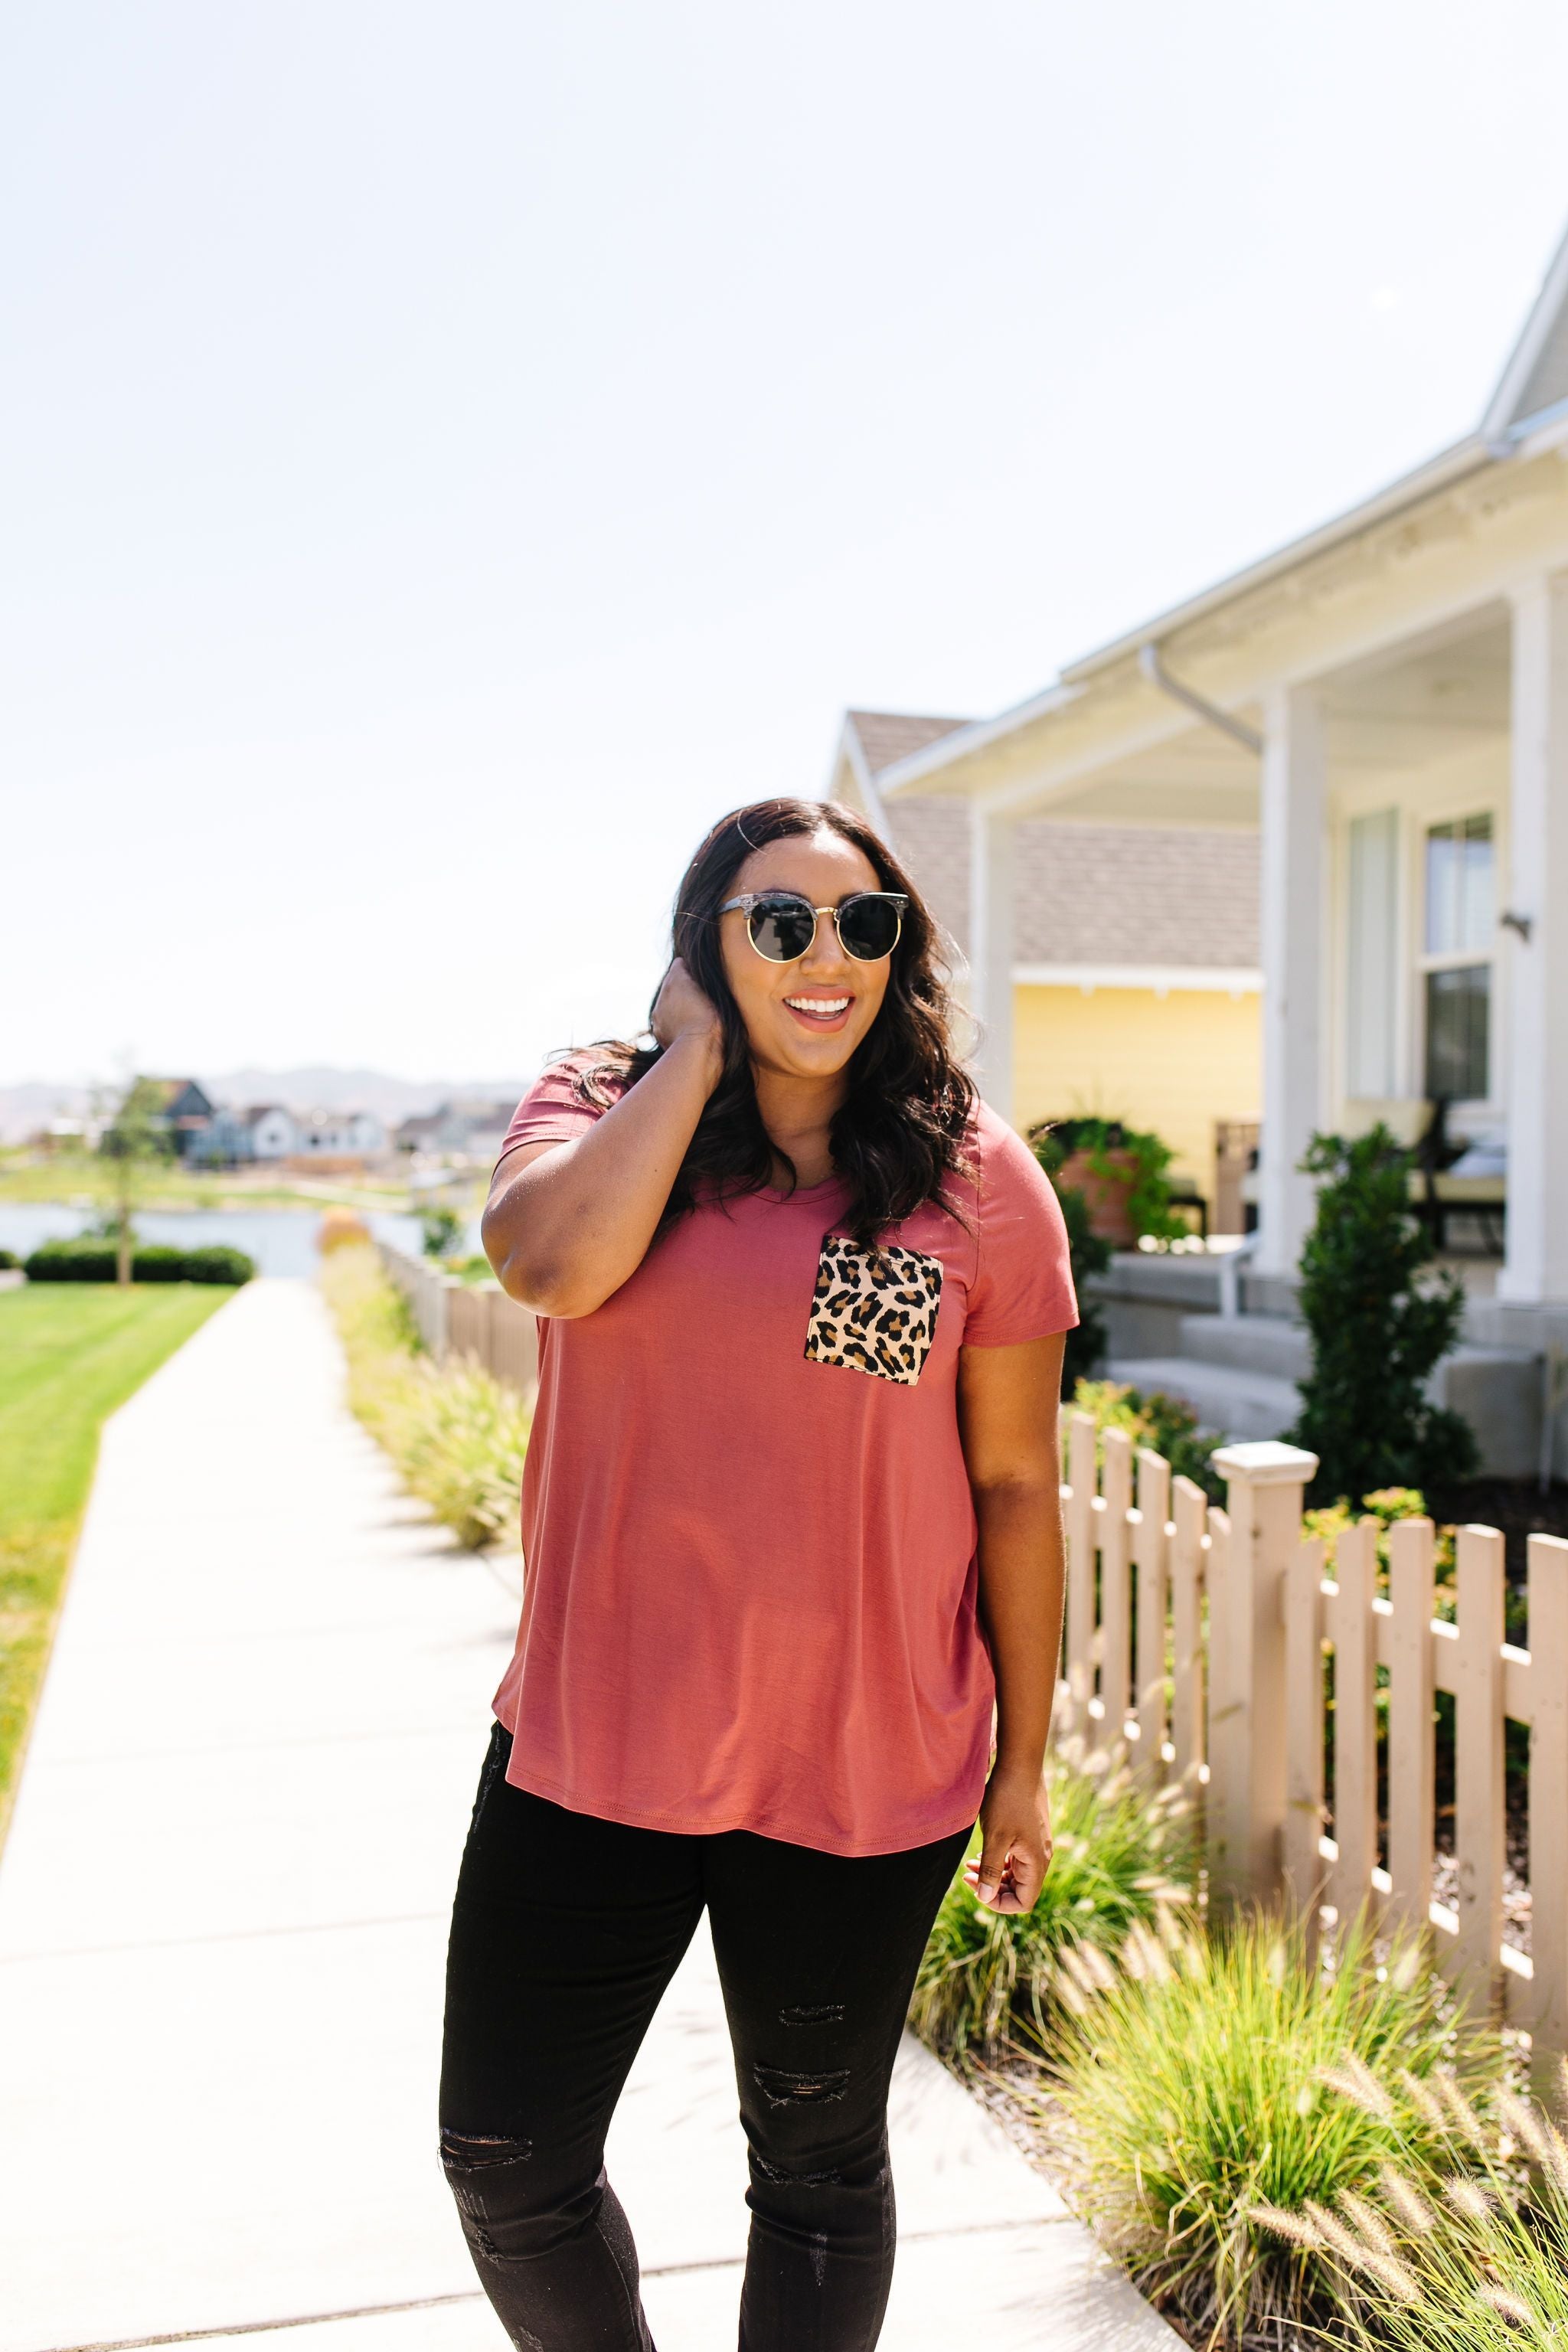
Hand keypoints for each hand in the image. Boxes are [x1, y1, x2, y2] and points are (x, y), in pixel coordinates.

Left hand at [651, 958, 722, 1075]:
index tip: (704, 982)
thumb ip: (706, 979)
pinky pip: (665, 1020)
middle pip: (672, 983)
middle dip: (684, 988)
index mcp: (676, 978)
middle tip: (702, 1000)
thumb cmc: (714, 1020)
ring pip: (667, 1003)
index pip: (681, 964)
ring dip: (678, 1006)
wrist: (699, 1051)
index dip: (693, 971)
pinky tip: (688, 1030)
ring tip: (696, 1017)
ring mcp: (658, 1013)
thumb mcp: (718, 993)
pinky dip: (674, 1022)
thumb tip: (701, 975)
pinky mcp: (658, 1030)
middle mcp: (663, 993)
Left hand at [964, 1763, 1051, 1912]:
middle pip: (1019, 1890)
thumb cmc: (1007, 1799)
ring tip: (968, 1866)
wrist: (1019, 1765)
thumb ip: (990, 1870)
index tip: (977, 1889)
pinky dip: (998, 1862)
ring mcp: (1035, 1846)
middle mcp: (1040, 1858)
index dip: (999, 1903)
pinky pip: (1015, 1860)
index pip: (1023, 1902)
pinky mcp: (1028, 1836)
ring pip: (1015, 1874)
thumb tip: (984, 1897)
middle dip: (991, 1888)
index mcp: (1036, 1863)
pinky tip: (980, 1854)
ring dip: (992, 1875)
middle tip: (966, 1876)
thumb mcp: (995, 1837)